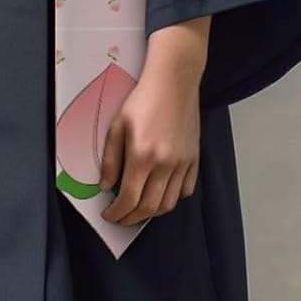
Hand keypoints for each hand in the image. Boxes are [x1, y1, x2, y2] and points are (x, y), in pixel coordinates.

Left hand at [99, 17, 208, 225]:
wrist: (173, 82)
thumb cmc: (141, 100)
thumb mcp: (117, 125)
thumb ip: (111, 159)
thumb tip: (106, 187)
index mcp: (142, 156)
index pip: (129, 198)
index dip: (117, 213)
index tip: (109, 216)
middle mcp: (165, 164)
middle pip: (150, 207)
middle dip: (132, 218)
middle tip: (121, 218)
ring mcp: (183, 163)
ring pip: (169, 203)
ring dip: (152, 212)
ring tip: (139, 210)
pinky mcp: (194, 159)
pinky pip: (186, 190)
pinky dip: (172, 198)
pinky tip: (161, 194)